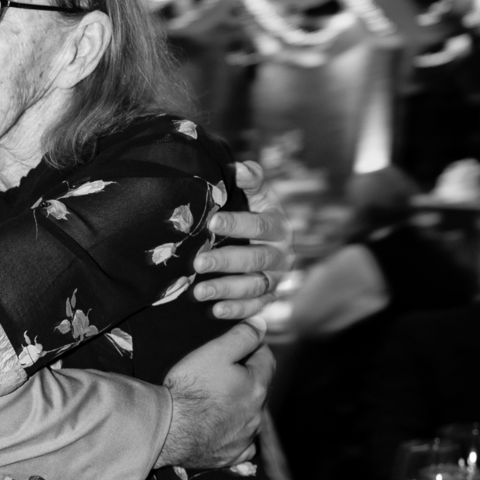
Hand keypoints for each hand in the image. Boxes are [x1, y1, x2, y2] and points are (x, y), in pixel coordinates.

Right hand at [158, 319, 274, 469]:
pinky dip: (236, 436)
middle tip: (224, 373)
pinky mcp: (231, 455)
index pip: (267, 359)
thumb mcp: (214, 352)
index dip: (255, 348)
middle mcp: (257, 414)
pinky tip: (223, 431)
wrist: (168, 428)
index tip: (243, 346)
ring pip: (251, 416)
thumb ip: (241, 337)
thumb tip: (261, 326)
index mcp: (257, 386)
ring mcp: (245, 437)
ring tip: (217, 401)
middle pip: (259, 388)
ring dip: (241, 407)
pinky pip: (242, 446)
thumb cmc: (190, 388)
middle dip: (247, 379)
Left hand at [192, 161, 293, 319]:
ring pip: (255, 286)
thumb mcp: (257, 195)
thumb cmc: (255, 213)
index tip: (212, 221)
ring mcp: (276, 278)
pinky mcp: (269, 297)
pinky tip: (215, 311)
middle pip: (255, 259)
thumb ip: (252, 180)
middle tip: (198, 261)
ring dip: (226, 289)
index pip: (260, 225)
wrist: (269, 242)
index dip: (237, 223)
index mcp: (278, 226)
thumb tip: (240, 168)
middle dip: (225, 261)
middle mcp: (281, 254)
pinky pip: (256, 307)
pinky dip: (237, 310)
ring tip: (199, 291)